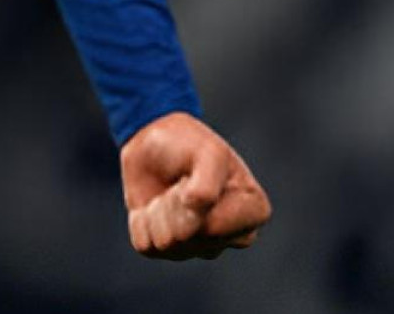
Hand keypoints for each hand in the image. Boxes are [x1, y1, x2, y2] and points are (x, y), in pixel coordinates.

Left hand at [119, 111, 269, 259]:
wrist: (155, 143)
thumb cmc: (189, 143)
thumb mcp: (208, 152)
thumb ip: (206, 190)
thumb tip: (187, 231)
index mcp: (253, 212)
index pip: (214, 228)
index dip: (192, 198)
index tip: (197, 174)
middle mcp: (232, 237)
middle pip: (189, 239)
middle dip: (173, 205)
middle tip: (180, 180)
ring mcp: (201, 247)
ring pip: (166, 245)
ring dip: (156, 212)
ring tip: (168, 191)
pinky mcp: (170, 250)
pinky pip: (145, 246)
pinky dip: (141, 222)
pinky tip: (153, 206)